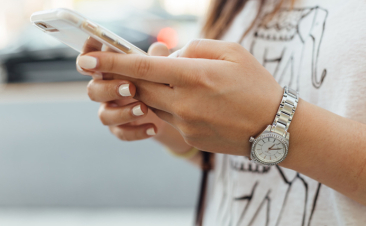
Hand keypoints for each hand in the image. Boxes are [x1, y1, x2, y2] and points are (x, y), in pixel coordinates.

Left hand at [77, 39, 282, 155]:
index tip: (87, 60)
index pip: (143, 67)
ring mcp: (186, 123)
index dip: (112, 62)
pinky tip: (195, 102)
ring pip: (153, 103)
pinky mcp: (189, 136)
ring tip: (178, 83)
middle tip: (122, 69)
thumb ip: (195, 48)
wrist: (275, 127)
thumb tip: (169, 55)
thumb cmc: (257, 85)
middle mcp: (185, 102)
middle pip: (140, 87)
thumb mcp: (232, 52)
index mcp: (195, 75)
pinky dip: (172, 105)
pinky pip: (169, 117)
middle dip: (126, 77)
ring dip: (154, 90)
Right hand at [78, 41, 171, 140]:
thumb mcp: (160, 67)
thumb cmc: (157, 80)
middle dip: (110, 89)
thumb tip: (159, 48)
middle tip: (131, 88)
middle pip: (93, 90)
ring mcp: (111, 110)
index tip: (93, 56)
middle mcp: (105, 90)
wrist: (169, 110)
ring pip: (104, 115)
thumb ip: (157, 57)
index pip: (90, 61)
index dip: (87, 57)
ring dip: (123, 112)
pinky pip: (121, 133)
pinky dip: (137, 131)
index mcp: (109, 70)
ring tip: (144, 109)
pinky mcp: (120, 128)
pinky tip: (153, 128)